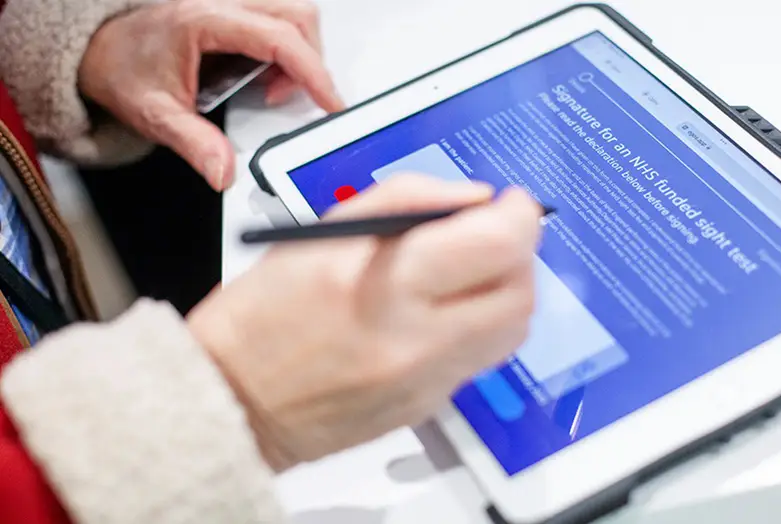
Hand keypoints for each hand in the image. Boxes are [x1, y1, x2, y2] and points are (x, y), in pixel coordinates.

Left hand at [77, 0, 343, 190]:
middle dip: (310, 60)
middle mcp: (222, 3)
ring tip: (272, 89)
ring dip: (300, 53)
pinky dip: (287, 51)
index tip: (329, 101)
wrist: (101, 52)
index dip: (313, 71)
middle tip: (291, 97)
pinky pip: (280, 22)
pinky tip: (263, 77)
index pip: (279, 37)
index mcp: (205, 21)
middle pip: (298, 16)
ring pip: (293, 14)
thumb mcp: (156, 115)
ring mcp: (230, 5)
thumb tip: (224, 171)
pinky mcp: (235, 14)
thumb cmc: (124, 71)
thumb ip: (195, 144)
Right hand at [187, 175, 541, 470]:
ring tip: (469, 273)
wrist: (235, 402)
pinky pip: (479, 359)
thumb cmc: (264, 315)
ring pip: (511, 331)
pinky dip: (476, 326)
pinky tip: (439, 313)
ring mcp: (427, 383)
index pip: (497, 245)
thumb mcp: (325, 233)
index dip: (518, 216)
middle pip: (519, 294)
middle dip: (520, 254)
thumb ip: (408, 201)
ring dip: (506, 290)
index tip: (511, 204)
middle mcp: (416, 342)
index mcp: (386, 287)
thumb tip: (475, 201)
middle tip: (494, 237)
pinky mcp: (428, 407)